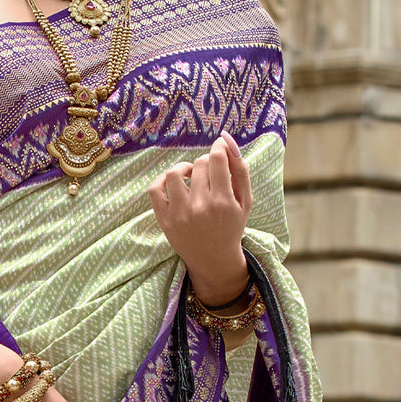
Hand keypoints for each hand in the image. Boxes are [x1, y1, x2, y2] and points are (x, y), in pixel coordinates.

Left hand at [148, 131, 252, 304]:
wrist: (214, 259)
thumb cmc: (232, 226)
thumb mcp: (245, 202)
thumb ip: (241, 171)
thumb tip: (227, 142)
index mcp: (224, 202)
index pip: (217, 159)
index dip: (218, 147)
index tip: (219, 147)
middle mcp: (201, 207)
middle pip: (199, 165)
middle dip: (206, 162)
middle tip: (210, 172)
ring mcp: (180, 214)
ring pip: (175, 173)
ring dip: (184, 167)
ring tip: (192, 174)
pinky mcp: (164, 220)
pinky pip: (155, 189)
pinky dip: (162, 180)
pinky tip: (174, 183)